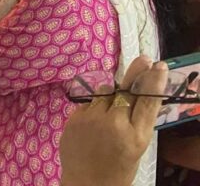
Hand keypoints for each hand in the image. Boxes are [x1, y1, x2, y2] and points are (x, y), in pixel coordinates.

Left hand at [59, 56, 166, 185]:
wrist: (87, 184)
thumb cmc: (118, 168)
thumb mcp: (137, 147)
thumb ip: (137, 122)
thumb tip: (138, 94)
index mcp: (136, 135)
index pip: (148, 101)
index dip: (154, 82)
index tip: (160, 66)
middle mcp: (115, 123)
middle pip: (127, 90)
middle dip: (136, 73)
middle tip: (144, 60)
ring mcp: (92, 119)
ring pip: (104, 92)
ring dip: (111, 94)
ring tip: (112, 108)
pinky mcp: (74, 117)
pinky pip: (88, 103)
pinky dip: (94, 107)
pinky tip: (95, 122)